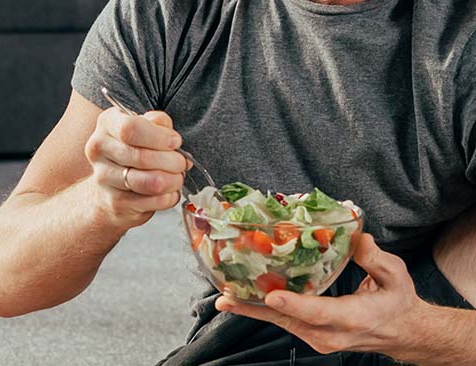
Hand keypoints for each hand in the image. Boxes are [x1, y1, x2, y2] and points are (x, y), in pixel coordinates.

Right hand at [85, 109, 189, 228]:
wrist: (109, 186)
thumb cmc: (132, 151)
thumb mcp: (146, 127)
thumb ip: (159, 123)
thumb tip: (173, 139)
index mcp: (108, 123)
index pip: (131, 128)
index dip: (160, 137)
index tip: (175, 142)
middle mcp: (100, 149)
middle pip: (143, 157)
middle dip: (173, 161)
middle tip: (181, 163)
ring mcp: (104, 178)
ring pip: (151, 182)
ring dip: (173, 180)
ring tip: (177, 177)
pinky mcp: (116, 203)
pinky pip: (154, 201)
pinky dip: (170, 197)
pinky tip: (169, 191)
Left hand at [216, 234, 427, 357]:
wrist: (402, 333)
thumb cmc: (398, 303)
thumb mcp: (396, 277)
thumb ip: (377, 259)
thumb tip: (359, 239)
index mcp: (353, 318)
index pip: (319, 313)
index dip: (295, 304)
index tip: (272, 296)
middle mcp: (331, 333)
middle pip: (288, 321)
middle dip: (255, 310)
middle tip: (226, 298)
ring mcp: (320, 338)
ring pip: (282, 323)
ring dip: (253, 311)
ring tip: (226, 298)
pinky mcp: (313, 335)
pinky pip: (286, 323)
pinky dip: (265, 312)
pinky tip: (245, 300)